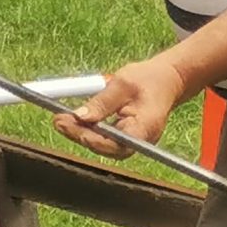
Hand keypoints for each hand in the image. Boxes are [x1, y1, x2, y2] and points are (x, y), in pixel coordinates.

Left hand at [56, 56, 189, 157]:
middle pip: (105, 146)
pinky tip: (72, 120)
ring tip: (60, 119)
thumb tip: (80, 116)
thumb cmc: (150, 79)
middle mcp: (140, 141)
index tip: (72, 125)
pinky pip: (104, 137)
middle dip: (79, 134)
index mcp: (145, 129)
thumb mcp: (124, 83)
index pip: (116, 144)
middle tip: (58, 121)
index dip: (92, 139)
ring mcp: (133, 141)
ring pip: (102, 143)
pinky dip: (88, 128)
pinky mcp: (125, 136)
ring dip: (80, 132)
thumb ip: (102, 102)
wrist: (167, 79)